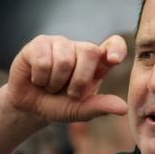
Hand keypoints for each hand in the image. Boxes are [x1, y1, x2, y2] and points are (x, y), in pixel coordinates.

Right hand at [6, 34, 128, 122]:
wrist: (30, 107)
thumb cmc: (59, 105)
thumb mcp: (81, 110)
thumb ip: (101, 107)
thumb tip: (123, 108)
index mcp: (98, 63)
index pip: (114, 44)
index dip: (117, 48)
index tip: (114, 60)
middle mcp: (81, 49)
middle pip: (90, 51)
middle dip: (79, 80)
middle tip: (69, 93)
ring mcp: (60, 43)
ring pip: (64, 60)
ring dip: (55, 83)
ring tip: (51, 86)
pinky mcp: (40, 43)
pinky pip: (43, 60)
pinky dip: (40, 78)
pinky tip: (37, 79)